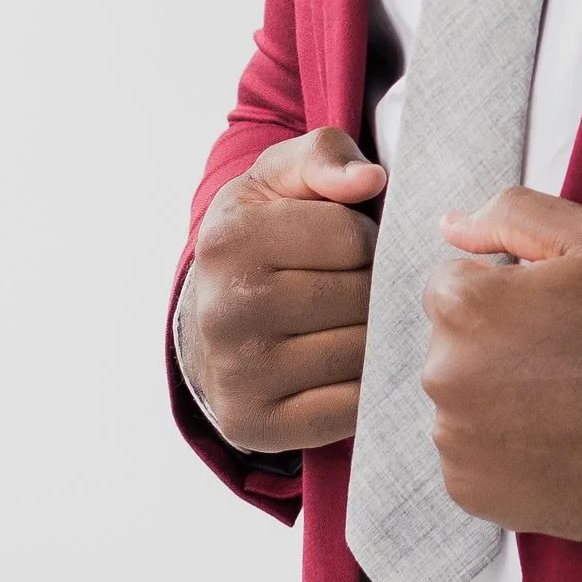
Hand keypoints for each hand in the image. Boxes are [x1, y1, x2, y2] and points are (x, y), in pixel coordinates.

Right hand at [179, 129, 386, 456]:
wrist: (208, 321)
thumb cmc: (260, 238)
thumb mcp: (279, 179)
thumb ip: (325, 156)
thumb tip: (369, 180)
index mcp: (230, 240)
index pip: (354, 237)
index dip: (365, 238)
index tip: (344, 244)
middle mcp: (226, 310)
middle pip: (361, 297)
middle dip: (373, 287)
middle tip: (352, 286)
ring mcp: (240, 374)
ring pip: (362, 352)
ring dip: (374, 336)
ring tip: (350, 322)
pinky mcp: (258, 426)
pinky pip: (350, 408)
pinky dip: (364, 386)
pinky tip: (345, 364)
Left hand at [423, 188, 581, 540]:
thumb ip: (513, 216)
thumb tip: (451, 226)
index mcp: (464, 307)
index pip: (453, 285)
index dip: (508, 293)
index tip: (556, 313)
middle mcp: (443, 376)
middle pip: (454, 346)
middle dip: (498, 345)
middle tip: (570, 358)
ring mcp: (456, 442)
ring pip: (464, 402)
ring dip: (500, 399)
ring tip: (571, 403)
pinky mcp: (475, 492)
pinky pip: (474, 459)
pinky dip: (507, 452)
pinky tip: (560, 441)